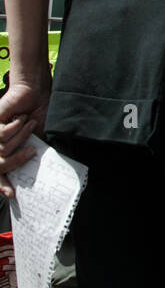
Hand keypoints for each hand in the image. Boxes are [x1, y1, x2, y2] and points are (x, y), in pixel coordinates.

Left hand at [0, 81, 48, 197]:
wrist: (33, 93)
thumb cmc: (37, 114)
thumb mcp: (37, 137)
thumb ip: (32, 153)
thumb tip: (35, 173)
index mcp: (8, 150)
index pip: (2, 171)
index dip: (3, 184)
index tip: (12, 195)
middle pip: (0, 165)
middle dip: (16, 161)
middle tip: (31, 152)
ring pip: (3, 150)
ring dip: (21, 136)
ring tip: (30, 123)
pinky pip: (3, 135)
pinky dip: (15, 127)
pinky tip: (21, 118)